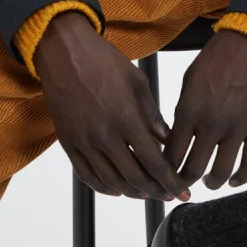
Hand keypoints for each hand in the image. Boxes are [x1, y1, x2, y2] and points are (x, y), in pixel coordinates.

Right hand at [35, 11, 190, 202]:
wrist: (64, 52)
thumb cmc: (102, 61)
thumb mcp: (137, 81)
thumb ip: (152, 114)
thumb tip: (165, 139)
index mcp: (126, 119)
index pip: (154, 162)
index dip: (170, 181)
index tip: (182, 192)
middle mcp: (104, 136)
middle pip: (134, 177)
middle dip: (155, 190)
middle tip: (168, 194)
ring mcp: (84, 142)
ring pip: (110, 181)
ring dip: (131, 192)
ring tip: (146, 193)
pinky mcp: (68, 143)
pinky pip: (86, 175)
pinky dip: (103, 187)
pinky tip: (116, 190)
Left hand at [165, 29, 246, 190]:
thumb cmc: (217, 58)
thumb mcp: (189, 80)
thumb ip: (182, 110)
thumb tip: (175, 138)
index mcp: (189, 110)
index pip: (171, 154)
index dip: (165, 169)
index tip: (165, 172)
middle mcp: (211, 124)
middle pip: (192, 169)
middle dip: (184, 181)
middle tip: (182, 183)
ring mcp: (236, 128)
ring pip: (220, 172)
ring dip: (211, 183)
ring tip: (208, 181)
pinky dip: (240, 179)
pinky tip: (233, 181)